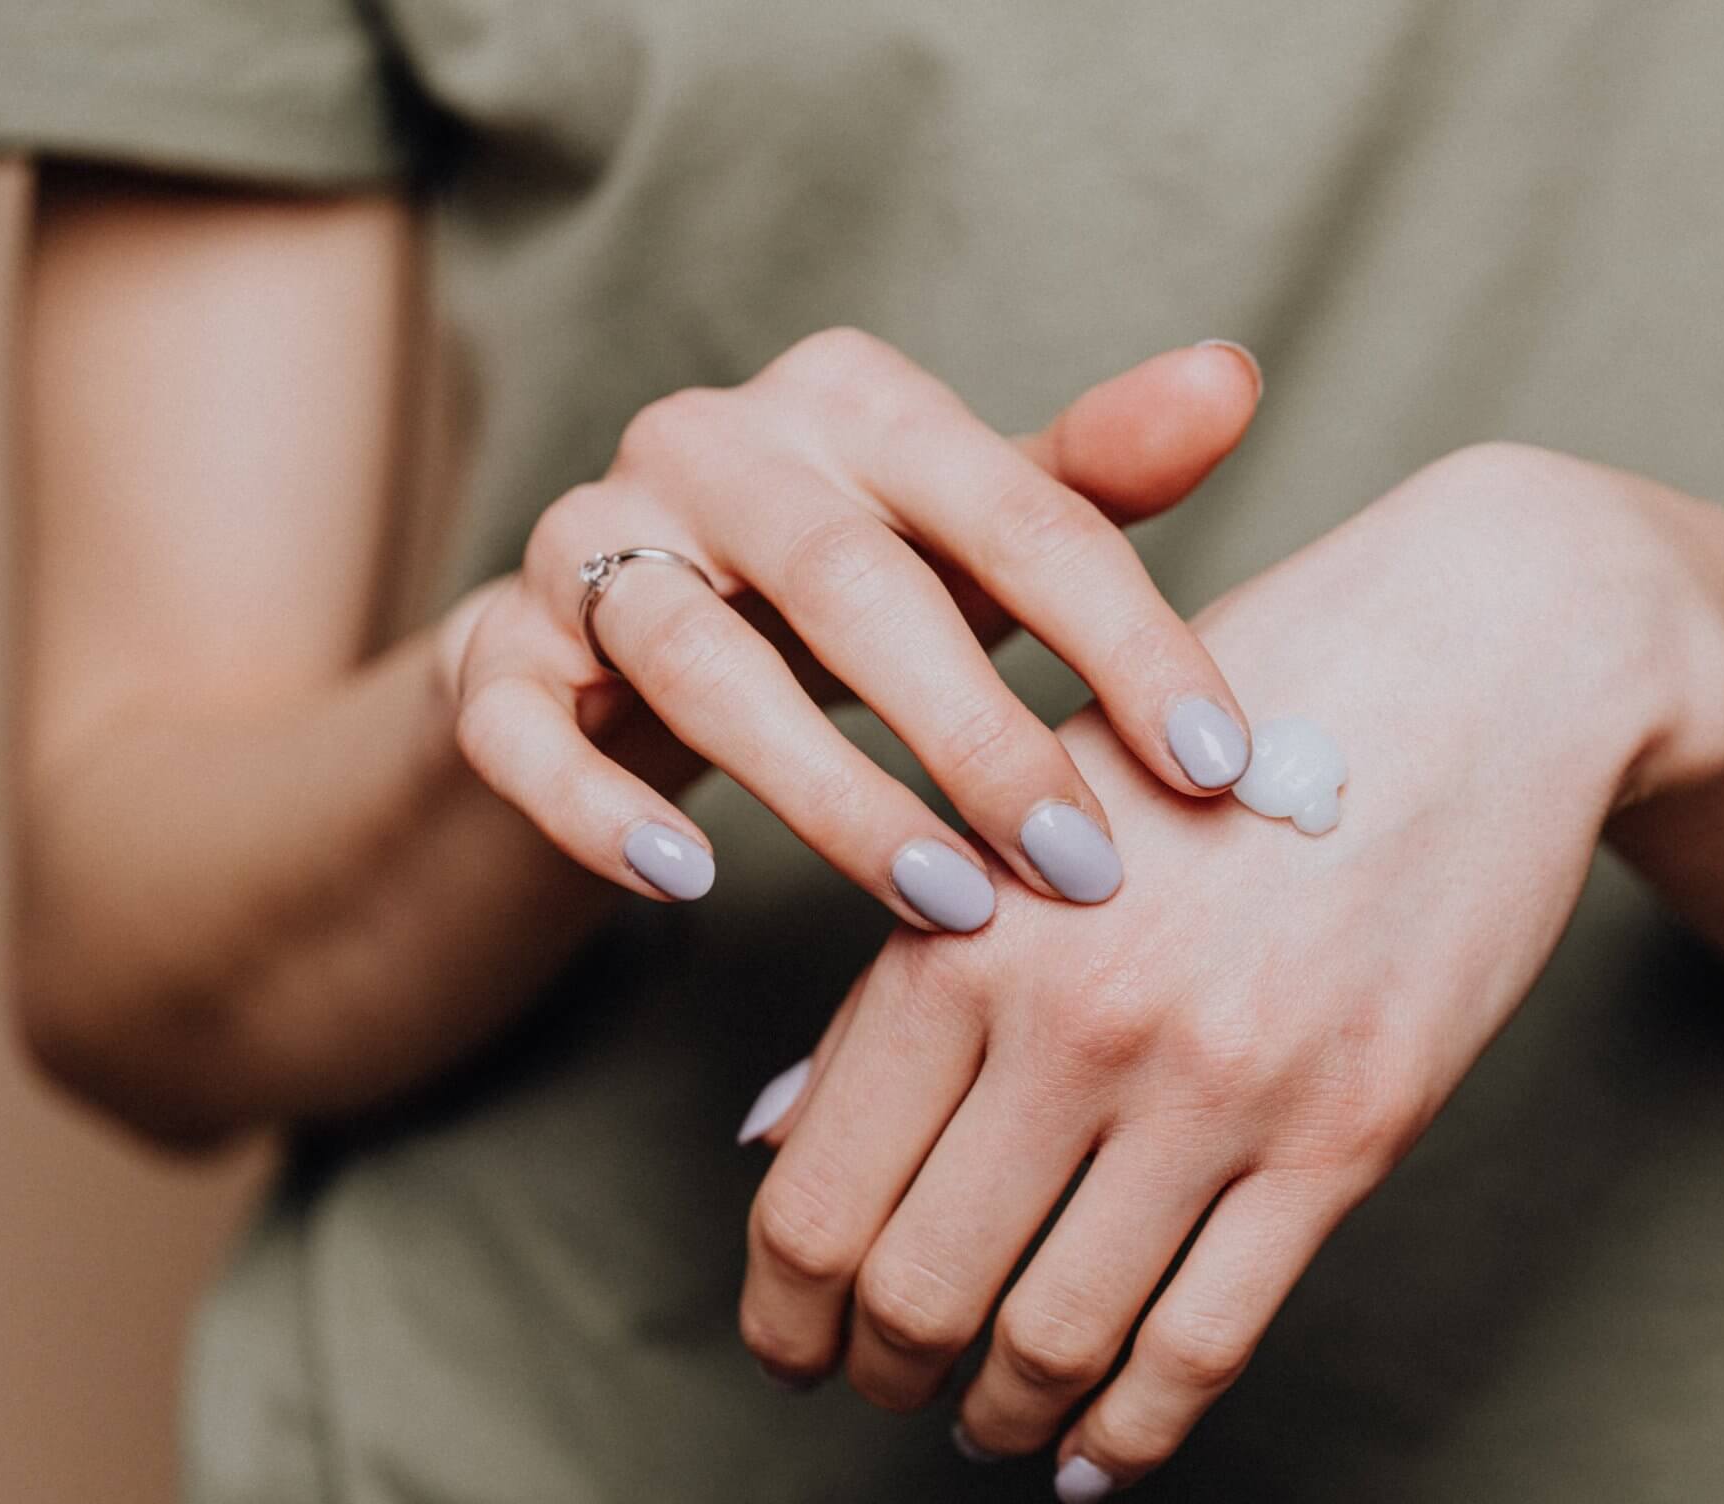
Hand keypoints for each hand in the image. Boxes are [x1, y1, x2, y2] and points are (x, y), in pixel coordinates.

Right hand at [436, 329, 1264, 924]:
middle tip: (1083, 865)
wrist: (610, 636)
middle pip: (853, 583)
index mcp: (852, 400)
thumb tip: (1230, 381)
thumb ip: (1088, 476)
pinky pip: (526, 730)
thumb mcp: (966, 530)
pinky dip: (602, 808)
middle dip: (979, 736)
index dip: (1128, 642)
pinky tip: (688, 884)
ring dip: (828, 793)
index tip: (1220, 769)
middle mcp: (708, 443)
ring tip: (943, 902)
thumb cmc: (840, 586)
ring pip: (696, 662)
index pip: (1019, 513)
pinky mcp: (493, 653)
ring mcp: (584, 543)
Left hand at [735, 444, 1723, 1499]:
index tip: (793, 1348)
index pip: (815, 1197)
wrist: (1481, 657)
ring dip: (1000, 1413)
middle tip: (887, 1389)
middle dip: (880, 1374)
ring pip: (1056, 1337)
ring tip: (990, 1423)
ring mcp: (1218, 1084)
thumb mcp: (1035, 810)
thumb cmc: (1230, 719)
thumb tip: (773, 1146)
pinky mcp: (1348, 1132)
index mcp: (965, 929)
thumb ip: (900, 980)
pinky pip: (1206, 1343)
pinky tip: (1099, 1455)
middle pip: (916, 1288)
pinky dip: (1133, 1432)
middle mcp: (1074, 1017)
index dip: (783, 1313)